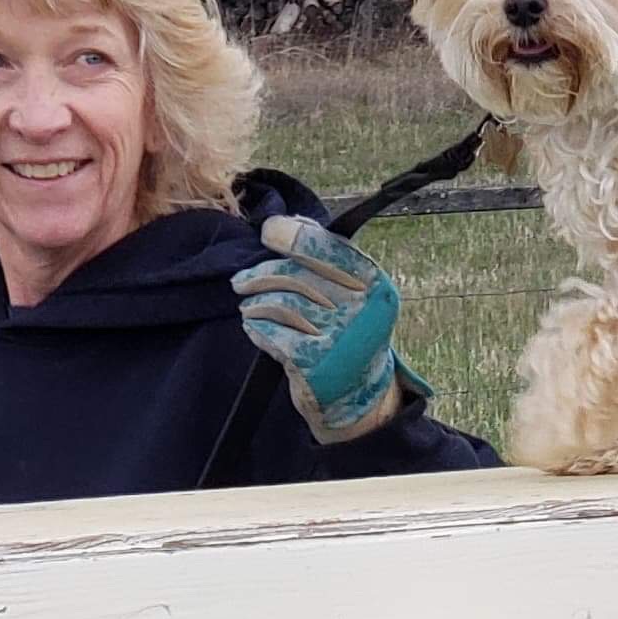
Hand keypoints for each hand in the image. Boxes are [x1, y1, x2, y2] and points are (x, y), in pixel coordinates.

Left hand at [232, 213, 407, 441]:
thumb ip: (327, 259)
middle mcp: (362, 311)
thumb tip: (288, 223)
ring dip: (256, 303)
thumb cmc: (348, 333)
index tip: (269, 232)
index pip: (329, 248)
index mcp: (375, 286)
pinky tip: (254, 328)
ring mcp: (341, 341)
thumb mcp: (353, 294)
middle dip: (262, 274)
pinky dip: (258, 328)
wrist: (358, 395)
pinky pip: (274, 335)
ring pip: (282, 304)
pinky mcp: (317, 366)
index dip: (293, 235)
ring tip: (248, 306)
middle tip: (242, 281)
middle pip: (298, 276)